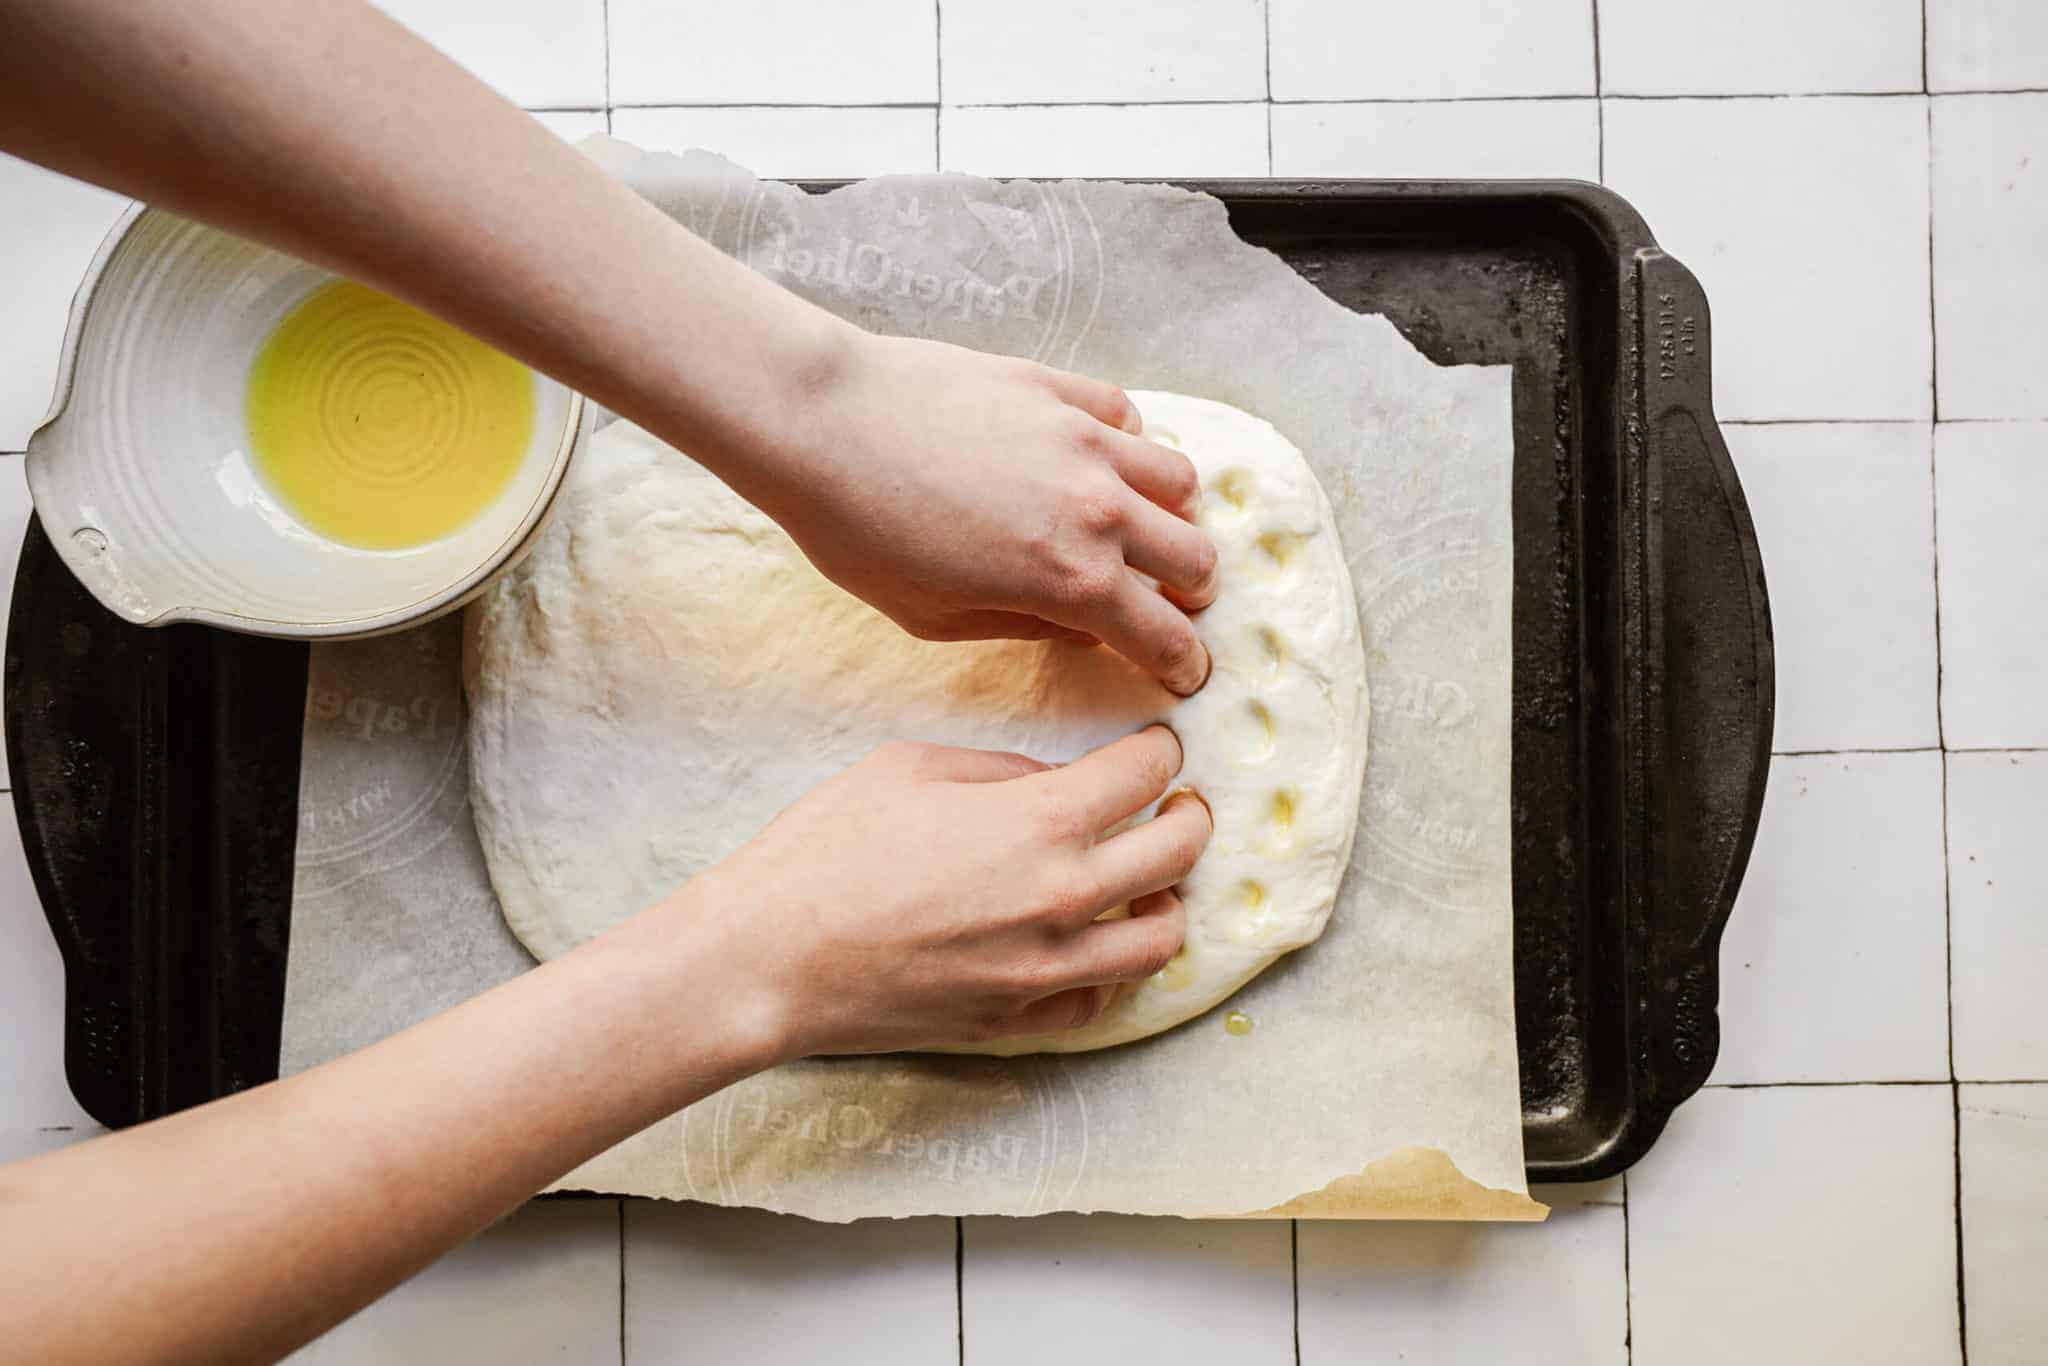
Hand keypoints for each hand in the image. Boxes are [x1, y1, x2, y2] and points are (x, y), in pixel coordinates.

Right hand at [679, 725, 1211, 1056]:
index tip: (1157, 749)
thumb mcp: (912, 766)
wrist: (770, 959)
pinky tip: (1094, 944)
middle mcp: (1063, 897)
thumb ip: (1003, 771)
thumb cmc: (826, 850)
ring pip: (1161, 940)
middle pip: (1177, 853)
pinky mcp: (1018, 1021)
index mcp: (1041, 820)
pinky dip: (1112, 969)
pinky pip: (1101, 999)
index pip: (1146, 776)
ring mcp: (1046, 970)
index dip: (1160, 753)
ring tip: (1149, 883)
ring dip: (1167, 901)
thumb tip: (1055, 786)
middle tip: (1178, 806)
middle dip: (1189, 818)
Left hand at [761, 334, 1218, 694]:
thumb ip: (1025, 627)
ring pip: (1179, 481)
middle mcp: (1096, 509)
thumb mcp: (935, 618)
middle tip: (1163, 600)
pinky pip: (1129, 415)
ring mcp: (1084, 440)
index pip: (1164, 634)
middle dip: (1189, 592)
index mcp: (1069, 580)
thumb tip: (1080, 628)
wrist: (821, 423)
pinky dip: (1129, 444)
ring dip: (1170, 514)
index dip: (1182, 664)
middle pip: (1196, 558)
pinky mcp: (1059, 388)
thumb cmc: (858, 531)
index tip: (1183, 671)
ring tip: (1136, 525)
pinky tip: (1094, 458)